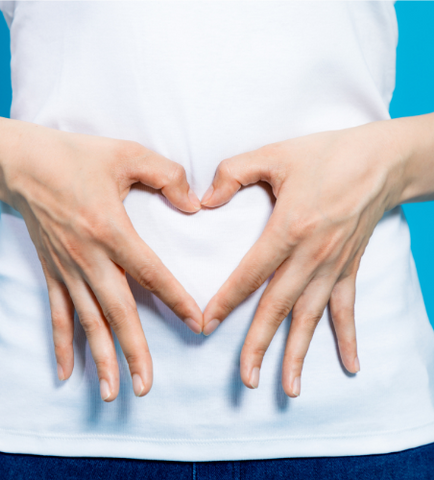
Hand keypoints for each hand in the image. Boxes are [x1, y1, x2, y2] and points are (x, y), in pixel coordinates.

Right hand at [3, 122, 202, 400]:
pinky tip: (66, 372)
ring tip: (112, 392)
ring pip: (87, 321)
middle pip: (116, 311)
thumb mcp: (127, 154)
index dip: (176, 299)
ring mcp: (67, 268)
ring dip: (100, 358)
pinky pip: (57, 313)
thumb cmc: (75, 156)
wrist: (21, 163)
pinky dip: (62, 343)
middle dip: (134, 350)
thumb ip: (167, 175)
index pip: (151, 273)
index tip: (197, 324)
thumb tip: (194, 205)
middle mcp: (88, 256)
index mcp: (111, 229)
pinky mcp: (51, 271)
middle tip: (145, 386)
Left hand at [201, 120, 405, 396]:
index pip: (249, 274)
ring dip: (299, 353)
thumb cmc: (325, 155)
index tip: (206, 325)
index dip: (226, 301)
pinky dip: (347, 338)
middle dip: (259, 344)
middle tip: (245, 379)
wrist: (380, 161)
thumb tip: (203, 200)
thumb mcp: (274, 154)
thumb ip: (233, 173)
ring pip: (311, 317)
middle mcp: (312, 255)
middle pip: (278, 307)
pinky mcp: (349, 268)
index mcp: (289, 228)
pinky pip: (347, 309)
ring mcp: (333, 266)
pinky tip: (350, 366)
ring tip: (289, 388)